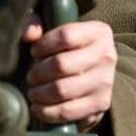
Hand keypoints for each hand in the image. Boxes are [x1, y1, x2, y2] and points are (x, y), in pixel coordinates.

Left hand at [21, 14, 116, 131]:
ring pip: (63, 89)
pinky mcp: (101, 104)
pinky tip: (38, 108)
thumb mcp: (53, 25)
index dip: (43, 45)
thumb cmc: (67, 46)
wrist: (94, 71)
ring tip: (33, 92)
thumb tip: (28, 35)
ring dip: (40, 93)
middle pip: (61, 65)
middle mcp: (106, 56)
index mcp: (98, 32)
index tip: (34, 52)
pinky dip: (48, 112)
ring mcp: (106, 82)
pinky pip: (69, 111)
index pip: (65, 36)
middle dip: (38, 72)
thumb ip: (36, 23)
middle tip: (31, 76)